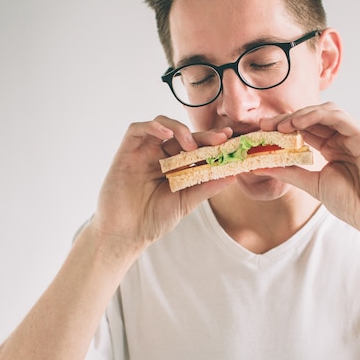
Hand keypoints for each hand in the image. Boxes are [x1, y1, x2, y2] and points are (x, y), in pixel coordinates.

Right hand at [88, 117, 235, 255]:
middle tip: (220, 138)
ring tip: (191, 144)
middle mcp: (160, 156)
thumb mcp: (186, 201)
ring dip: (179, 129)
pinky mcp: (126, 152)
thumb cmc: (154, 219)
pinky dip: (152, 126)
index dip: (212, 141)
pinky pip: (137, 130)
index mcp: (176, 166)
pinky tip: (166, 134)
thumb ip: (207, 186)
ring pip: (162, 125)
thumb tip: (233, 175)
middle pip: (183, 135)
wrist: (126, 234)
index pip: (197, 147)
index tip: (230, 139)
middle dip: (203, 135)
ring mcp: (143, 152)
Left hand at [259, 102, 359, 240]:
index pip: (305, 130)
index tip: (261, 131)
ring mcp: (355, 135)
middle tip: (264, 124)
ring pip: (325, 112)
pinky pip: (338, 117)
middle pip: (313, 117)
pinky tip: (299, 122)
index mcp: (333, 148)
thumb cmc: (355, 205)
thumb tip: (260, 165)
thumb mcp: (315, 186)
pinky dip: (317, 116)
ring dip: (301, 115)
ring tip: (280, 125)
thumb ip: (291, 173)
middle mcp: (344, 138)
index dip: (283, 127)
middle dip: (287, 118)